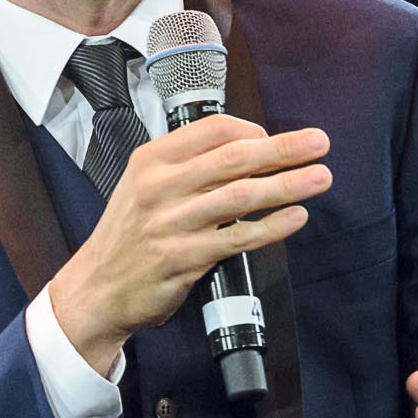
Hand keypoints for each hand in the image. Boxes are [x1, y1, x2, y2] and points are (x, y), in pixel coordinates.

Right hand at [49, 114, 330, 373]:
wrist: (97, 288)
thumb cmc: (130, 234)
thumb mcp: (144, 185)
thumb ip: (188, 166)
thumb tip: (247, 149)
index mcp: (153, 160)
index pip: (212, 130)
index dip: (252, 130)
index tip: (276, 137)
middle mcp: (161, 187)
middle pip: (234, 158)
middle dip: (283, 149)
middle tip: (319, 143)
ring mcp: (172, 224)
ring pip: (242, 196)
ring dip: (287, 185)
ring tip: (320, 178)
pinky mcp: (184, 259)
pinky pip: (238, 238)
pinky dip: (272, 227)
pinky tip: (296, 217)